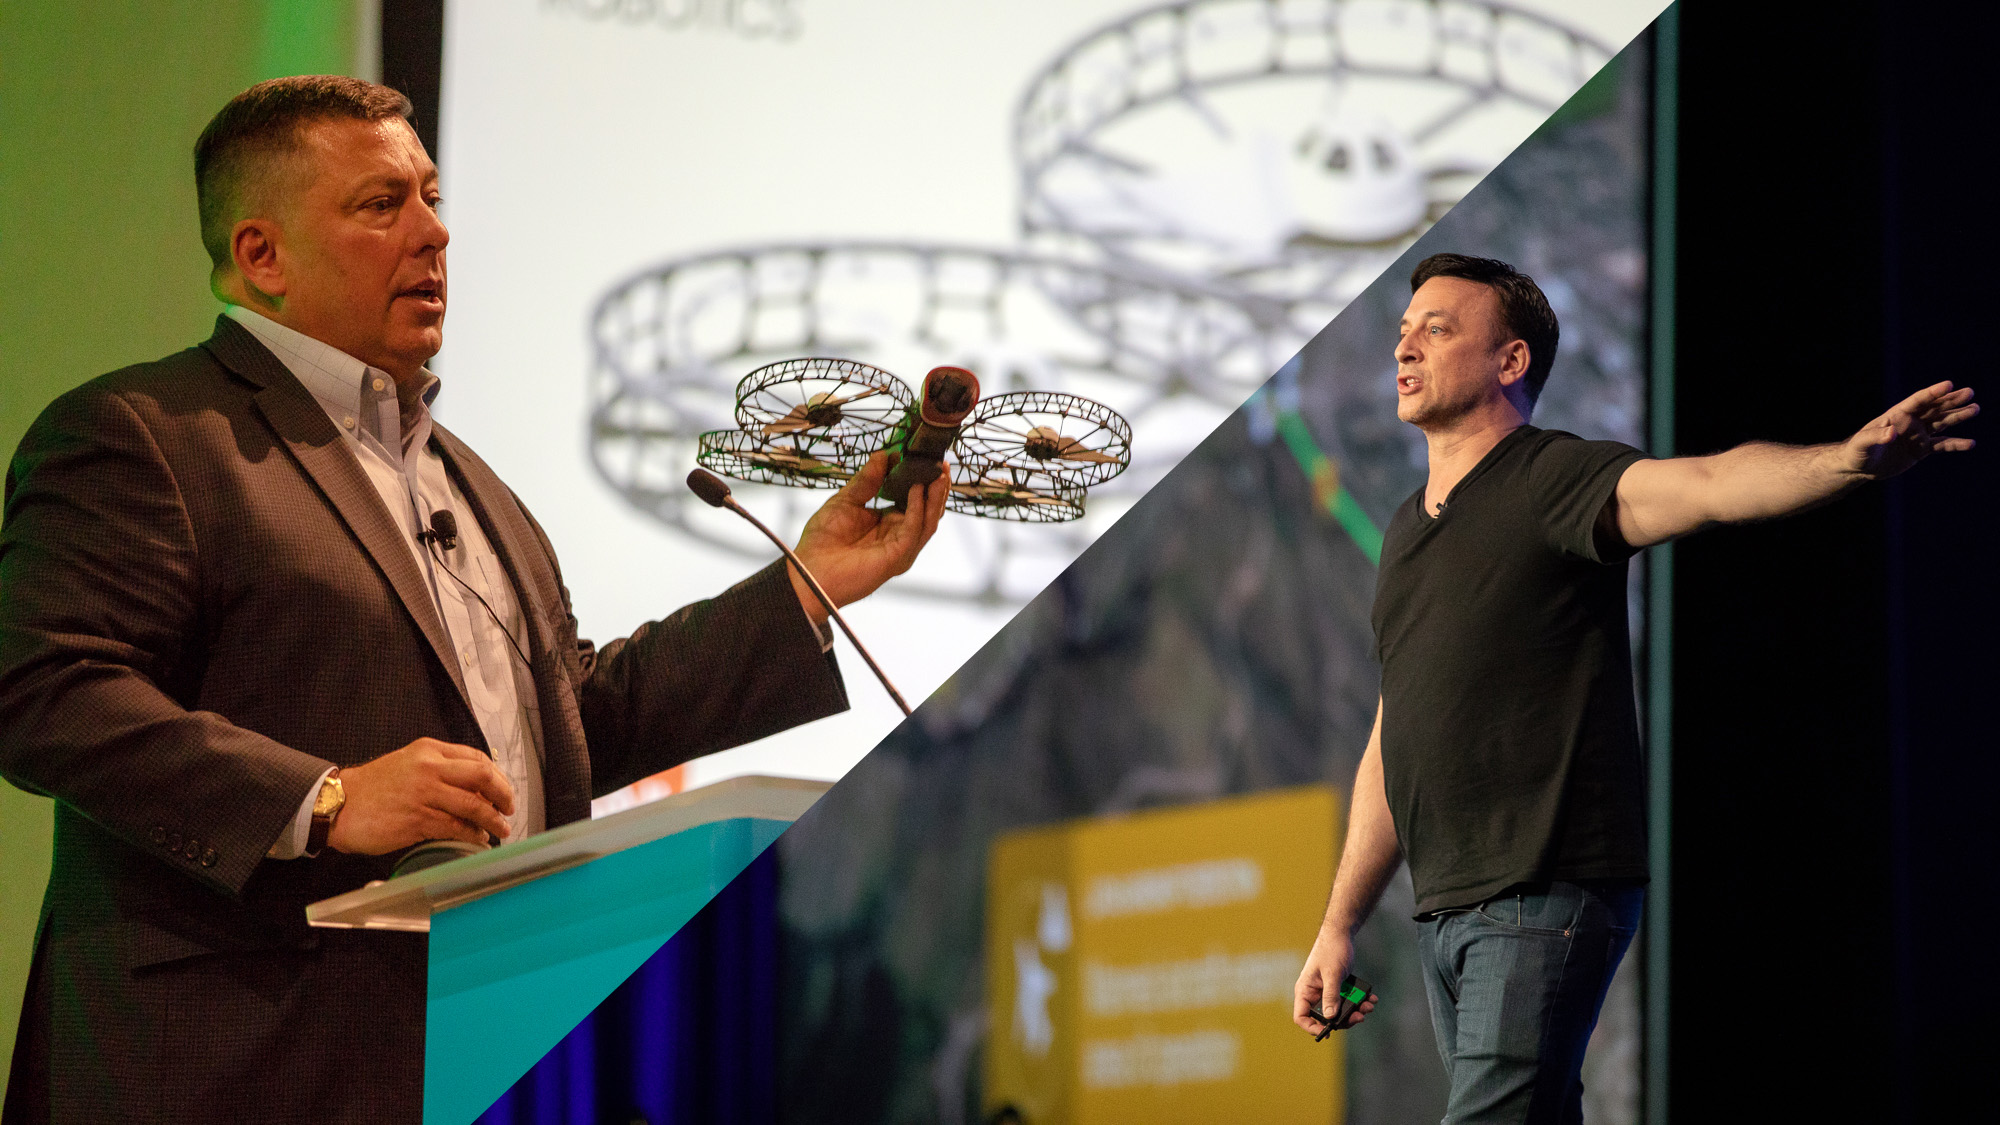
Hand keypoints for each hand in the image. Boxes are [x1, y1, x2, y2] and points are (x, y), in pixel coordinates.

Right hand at [327, 737, 515, 854]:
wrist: (338, 804)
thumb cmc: (372, 787)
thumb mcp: (409, 763)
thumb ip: (439, 769)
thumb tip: (474, 787)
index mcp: (429, 750)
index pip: (477, 758)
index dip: (498, 777)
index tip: (504, 791)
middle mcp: (429, 768)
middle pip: (483, 776)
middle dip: (504, 795)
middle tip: (510, 809)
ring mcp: (424, 793)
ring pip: (473, 805)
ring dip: (492, 820)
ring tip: (500, 830)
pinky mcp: (417, 819)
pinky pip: (455, 827)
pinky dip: (472, 834)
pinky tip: (477, 839)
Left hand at [789, 451, 948, 623]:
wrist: (810, 569)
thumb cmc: (823, 541)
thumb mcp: (846, 500)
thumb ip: (867, 480)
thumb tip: (884, 455)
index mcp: (888, 523)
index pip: (913, 500)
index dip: (922, 480)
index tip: (925, 458)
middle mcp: (898, 536)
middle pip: (927, 511)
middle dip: (937, 488)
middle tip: (941, 465)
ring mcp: (901, 548)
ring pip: (928, 521)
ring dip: (935, 497)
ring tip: (938, 475)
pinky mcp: (898, 556)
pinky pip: (914, 529)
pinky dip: (917, 508)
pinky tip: (916, 490)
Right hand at [1293, 925, 1377, 1034]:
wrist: (1342, 933)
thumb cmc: (1331, 950)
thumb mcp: (1332, 974)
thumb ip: (1331, 995)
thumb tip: (1330, 1017)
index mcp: (1305, 990)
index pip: (1302, 1016)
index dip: (1313, 1027)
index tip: (1329, 1031)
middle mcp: (1315, 993)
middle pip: (1326, 1017)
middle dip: (1344, 1019)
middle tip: (1360, 1017)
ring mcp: (1327, 991)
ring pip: (1340, 1010)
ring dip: (1355, 1010)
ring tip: (1368, 1005)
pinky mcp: (1338, 987)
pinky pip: (1348, 1000)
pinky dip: (1359, 1001)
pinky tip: (1370, 998)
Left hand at [1844, 380, 1977, 479]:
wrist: (1859, 467)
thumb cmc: (1857, 451)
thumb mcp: (1862, 443)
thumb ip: (1876, 436)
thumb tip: (1892, 432)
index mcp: (1897, 415)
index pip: (1918, 400)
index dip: (1933, 392)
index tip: (1949, 384)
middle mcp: (1911, 422)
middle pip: (1935, 408)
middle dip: (1952, 400)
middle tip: (1970, 392)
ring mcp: (1918, 435)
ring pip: (1942, 422)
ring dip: (1958, 416)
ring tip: (1975, 409)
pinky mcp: (1921, 450)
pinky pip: (1942, 445)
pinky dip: (1956, 444)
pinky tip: (1970, 443)